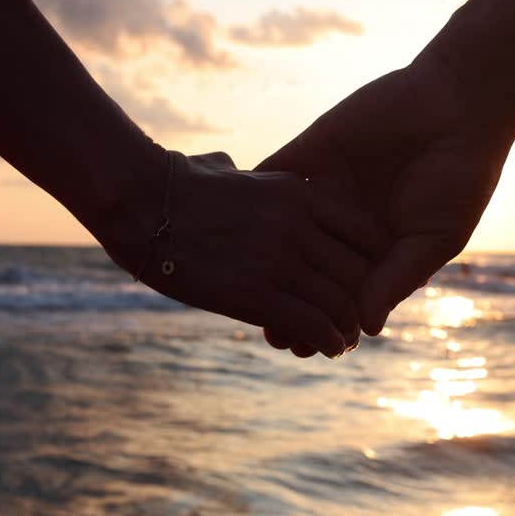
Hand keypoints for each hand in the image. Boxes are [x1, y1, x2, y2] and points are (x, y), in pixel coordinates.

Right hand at [93, 150, 386, 356]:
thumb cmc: (173, 184)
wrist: (139, 200)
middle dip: (366, 300)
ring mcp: (279, 259)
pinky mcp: (255, 293)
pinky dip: (327, 340)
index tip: (370, 280)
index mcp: (300, 194)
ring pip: (341, 303)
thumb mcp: (225, 169)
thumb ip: (243, 173)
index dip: (375, 262)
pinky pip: (312, 324)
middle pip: (360, 271)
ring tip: (345, 342)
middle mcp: (299, 225)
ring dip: (348, 328)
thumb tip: (227, 166)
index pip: (367, 231)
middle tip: (361, 321)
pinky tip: (328, 349)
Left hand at [258, 58, 514, 348]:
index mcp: (378, 251)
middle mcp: (345, 225)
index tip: (304, 348)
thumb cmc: (461, 177)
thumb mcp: (435, 238)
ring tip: (244, 289)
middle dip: (286, 302)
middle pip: (304, 272)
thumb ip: (397, 279)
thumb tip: (368, 328)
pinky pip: (270, 176)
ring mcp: (324, 189)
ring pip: (279, 231)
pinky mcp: (309, 154)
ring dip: (259, 258)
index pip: (342, 296)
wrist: (458, 105)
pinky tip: (233, 225)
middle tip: (269, 334)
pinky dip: (249, 196)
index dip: (323, 323)